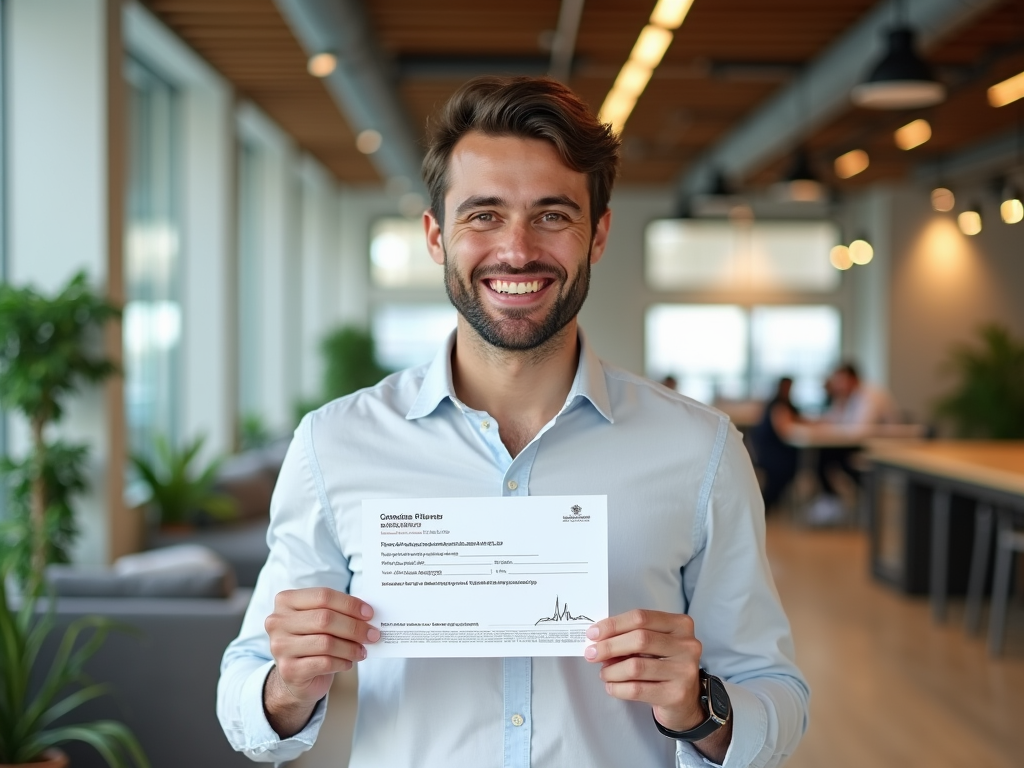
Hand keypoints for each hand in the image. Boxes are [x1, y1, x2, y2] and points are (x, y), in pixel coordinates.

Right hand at [262, 588, 378, 736]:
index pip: (323, 596)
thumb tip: (367, 613)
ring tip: (362, 650)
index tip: (369, 613)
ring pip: (326, 642)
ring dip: (351, 647)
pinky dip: (342, 662)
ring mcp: (280, 646)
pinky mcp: (289, 670)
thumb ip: (337, 612)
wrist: (295, 675)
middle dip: (354, 627)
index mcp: (286, 601)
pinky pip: (324, 663)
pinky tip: (349, 662)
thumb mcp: (319, 620)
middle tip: (373, 634)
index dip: (349, 604)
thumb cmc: (312, 640)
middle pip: (325, 619)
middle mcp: (278, 621)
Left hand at [584, 609, 704, 732]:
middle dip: (609, 646)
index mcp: (680, 625)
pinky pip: (637, 689)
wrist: (685, 702)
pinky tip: (612, 687)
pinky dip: (618, 688)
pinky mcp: (676, 694)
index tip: (593, 633)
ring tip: (604, 673)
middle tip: (591, 653)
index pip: (641, 617)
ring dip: (611, 670)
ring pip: (636, 666)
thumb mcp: (654, 645)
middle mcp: (687, 645)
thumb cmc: (664, 666)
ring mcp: (684, 670)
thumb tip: (598, 640)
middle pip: (639, 639)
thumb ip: (631, 637)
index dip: (613, 624)